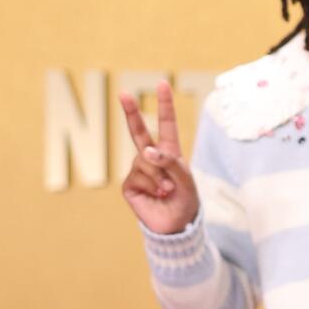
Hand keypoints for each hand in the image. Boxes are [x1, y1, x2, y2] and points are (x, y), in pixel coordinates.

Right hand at [118, 81, 200, 232]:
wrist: (176, 225)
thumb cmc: (185, 199)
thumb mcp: (185, 178)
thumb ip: (170, 162)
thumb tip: (147, 151)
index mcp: (169, 152)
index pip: (166, 124)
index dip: (164, 104)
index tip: (162, 83)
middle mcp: (150, 158)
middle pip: (138, 132)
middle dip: (131, 112)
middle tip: (123, 93)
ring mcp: (138, 170)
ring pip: (145, 161)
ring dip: (160, 176)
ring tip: (168, 190)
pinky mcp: (129, 185)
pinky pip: (138, 176)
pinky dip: (152, 185)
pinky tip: (158, 195)